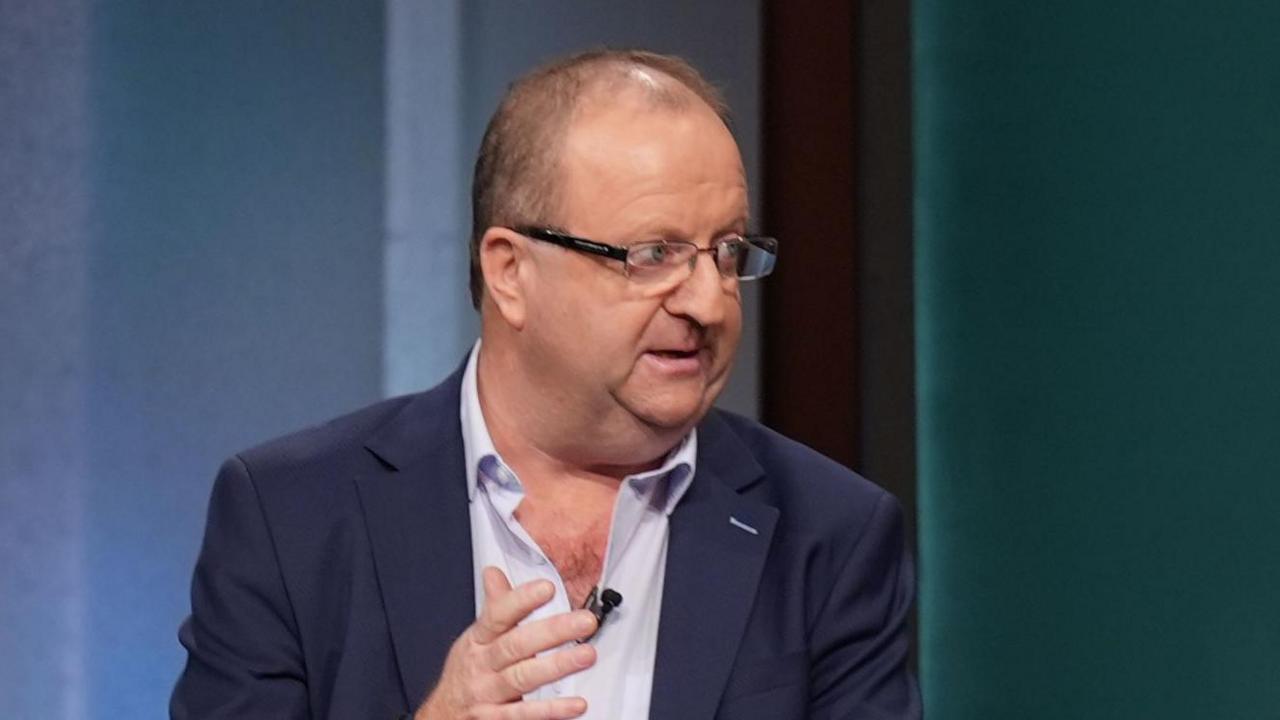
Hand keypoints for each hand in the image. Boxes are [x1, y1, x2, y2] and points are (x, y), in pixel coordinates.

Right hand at [415, 567, 598, 719]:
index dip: (521, 600)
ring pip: (523, 677)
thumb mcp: (474, 639)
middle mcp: (482, 665)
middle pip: (517, 645)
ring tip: (586, 654)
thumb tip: (494, 573)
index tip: (547, 587)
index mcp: (478, 641)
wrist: (442, 717)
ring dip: (557, 666)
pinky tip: (575, 704)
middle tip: (585, 620)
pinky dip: (551, 711)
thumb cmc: (466, 674)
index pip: (498, 615)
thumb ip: (494, 608)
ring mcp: (488, 694)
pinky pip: (523, 715)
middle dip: (553, 631)